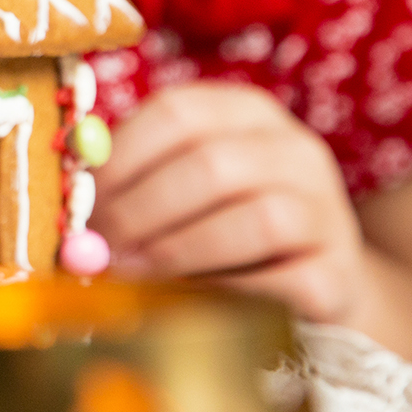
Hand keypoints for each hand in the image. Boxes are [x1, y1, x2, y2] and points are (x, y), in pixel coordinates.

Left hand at [90, 83, 367, 322]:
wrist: (315, 280)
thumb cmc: (224, 227)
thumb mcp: (182, 189)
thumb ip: (133, 184)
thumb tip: (72, 208)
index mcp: (245, 113)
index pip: (176, 112)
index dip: (120, 158)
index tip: (81, 201)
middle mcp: (295, 149)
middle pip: (212, 165)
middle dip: (141, 209)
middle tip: (99, 247)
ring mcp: (326, 208)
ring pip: (255, 219)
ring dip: (179, 250)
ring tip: (131, 273)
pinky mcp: (339, 270)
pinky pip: (284, 279)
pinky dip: (230, 291)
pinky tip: (193, 299)